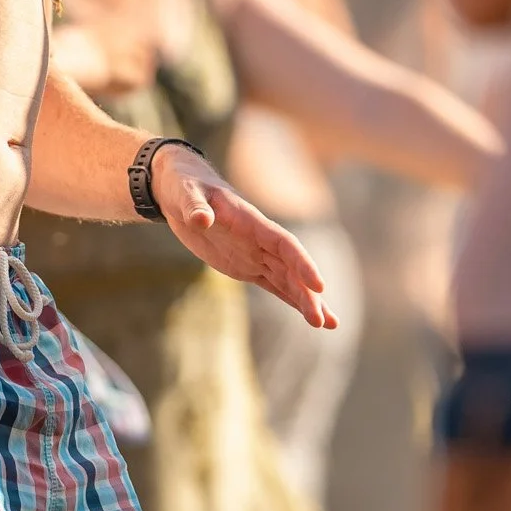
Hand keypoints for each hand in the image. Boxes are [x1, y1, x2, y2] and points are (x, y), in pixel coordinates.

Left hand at [152, 145, 335, 330]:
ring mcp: (255, 253)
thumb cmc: (184, 186)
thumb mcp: (184, 194)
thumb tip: (200, 220)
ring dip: (307, 300)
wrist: (180, 189)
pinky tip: (308, 315)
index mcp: (251, 221)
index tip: (318, 285)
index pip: (284, 244)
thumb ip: (195, 208)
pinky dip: (291, 298)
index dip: (302, 263)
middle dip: (308, 293)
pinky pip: (273, 283)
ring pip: (287, 278)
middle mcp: (259, 239)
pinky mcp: (246, 265)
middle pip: (291, 267)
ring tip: (330, 324)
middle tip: (323, 321)